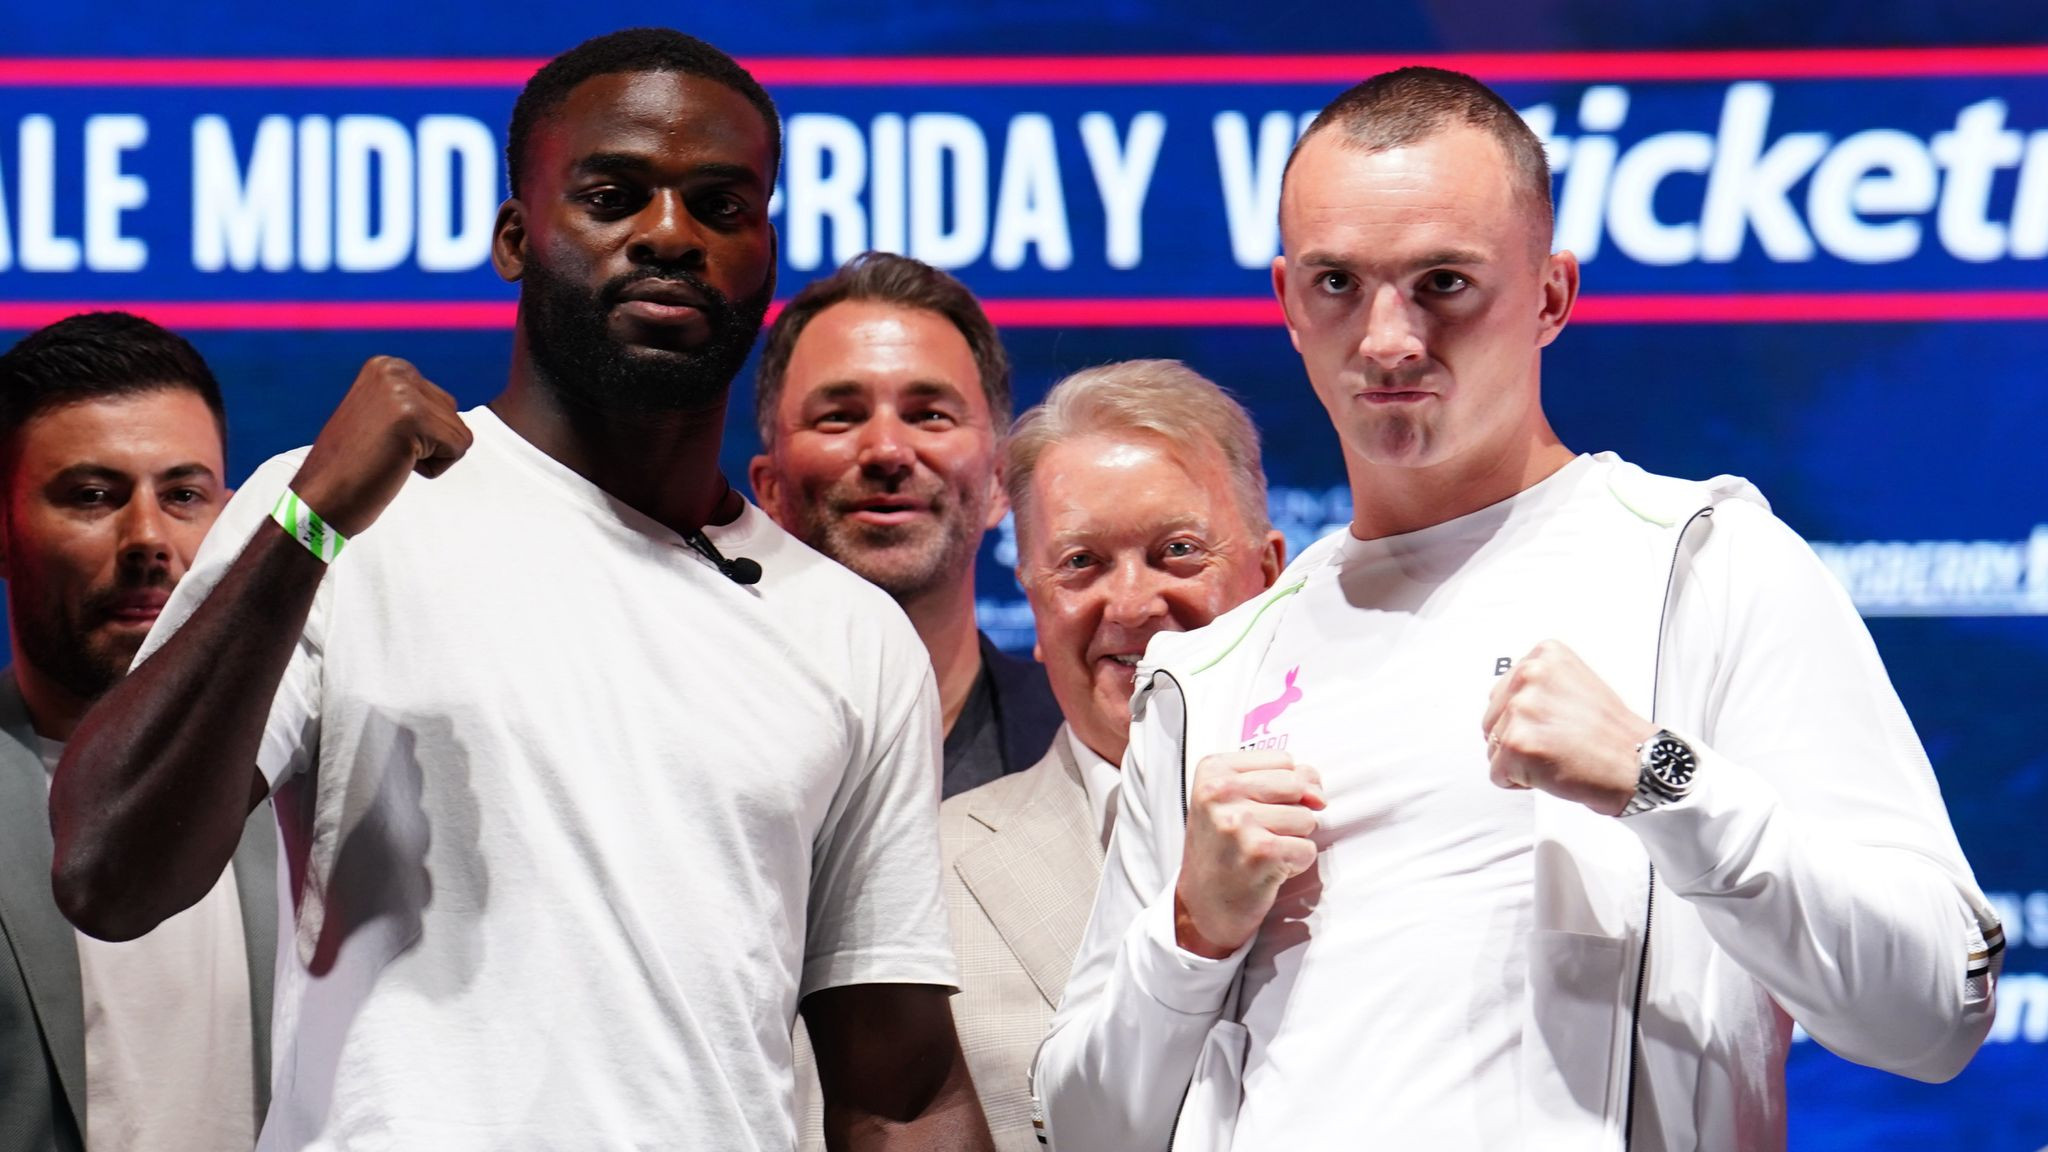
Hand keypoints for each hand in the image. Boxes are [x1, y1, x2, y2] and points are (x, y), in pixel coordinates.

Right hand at [289, 357, 472, 536]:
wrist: (321, 498)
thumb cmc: (353, 466)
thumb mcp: (381, 415)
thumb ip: (411, 402)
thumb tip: (450, 405)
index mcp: (387, 366)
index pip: (443, 404)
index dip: (422, 435)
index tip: (383, 441)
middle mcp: (394, 370)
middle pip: (454, 415)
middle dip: (430, 443)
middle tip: (384, 451)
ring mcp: (403, 392)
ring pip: (459, 433)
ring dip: (431, 456)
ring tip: (389, 457)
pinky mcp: (413, 418)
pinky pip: (459, 448)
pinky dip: (434, 468)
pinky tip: (396, 465)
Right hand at [1174, 750, 1324, 958]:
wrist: (1203, 903)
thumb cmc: (1224, 847)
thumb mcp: (1238, 799)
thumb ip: (1283, 779)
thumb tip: (1318, 793)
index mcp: (1213, 770)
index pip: (1283, 760)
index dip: (1283, 788)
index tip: (1254, 808)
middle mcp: (1220, 792)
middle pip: (1297, 785)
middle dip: (1291, 811)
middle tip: (1260, 832)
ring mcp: (1238, 822)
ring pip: (1306, 817)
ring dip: (1293, 839)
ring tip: (1261, 851)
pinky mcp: (1259, 852)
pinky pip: (1307, 848)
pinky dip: (1295, 863)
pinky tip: (1268, 869)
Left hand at [1481, 640, 1657, 815]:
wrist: (1638, 764)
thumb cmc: (1611, 733)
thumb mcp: (1574, 683)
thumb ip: (1537, 685)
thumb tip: (1505, 701)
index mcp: (1543, 655)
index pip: (1502, 694)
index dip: (1525, 719)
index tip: (1555, 723)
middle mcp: (1529, 675)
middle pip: (1492, 720)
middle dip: (1518, 738)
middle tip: (1558, 742)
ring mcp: (1521, 709)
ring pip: (1493, 747)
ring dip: (1520, 760)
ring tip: (1558, 754)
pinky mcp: (1516, 743)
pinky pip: (1497, 774)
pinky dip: (1519, 782)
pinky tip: (1552, 771)